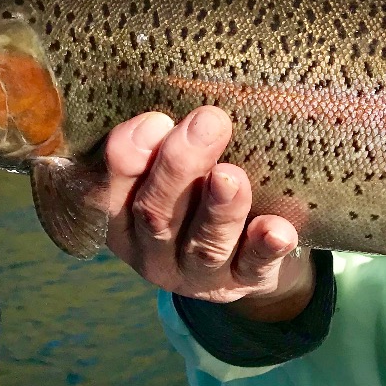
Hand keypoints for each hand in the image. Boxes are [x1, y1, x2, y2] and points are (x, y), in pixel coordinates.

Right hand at [97, 105, 315, 317]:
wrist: (248, 256)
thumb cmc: (198, 192)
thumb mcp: (171, 169)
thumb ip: (165, 141)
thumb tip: (181, 102)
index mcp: (123, 220)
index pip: (107, 195)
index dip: (126, 160)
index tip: (155, 119)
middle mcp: (153, 252)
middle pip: (156, 214)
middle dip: (179, 168)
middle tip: (208, 123)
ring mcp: (198, 274)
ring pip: (203, 244)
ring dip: (217, 209)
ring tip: (232, 176)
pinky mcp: (243, 284)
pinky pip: (254, 269)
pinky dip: (265, 248)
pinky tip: (278, 230)